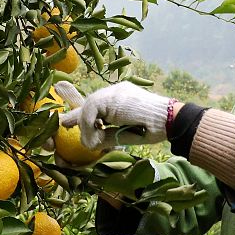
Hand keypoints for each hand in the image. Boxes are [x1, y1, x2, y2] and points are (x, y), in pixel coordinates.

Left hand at [55, 80, 171, 150]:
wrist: (169, 120)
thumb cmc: (153, 130)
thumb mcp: (124, 135)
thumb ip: (106, 136)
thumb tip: (88, 143)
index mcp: (119, 99)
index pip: (95, 105)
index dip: (80, 114)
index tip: (66, 122)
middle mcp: (115, 92)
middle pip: (89, 104)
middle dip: (77, 118)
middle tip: (66, 127)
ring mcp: (114, 91)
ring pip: (88, 107)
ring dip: (87, 128)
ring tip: (94, 143)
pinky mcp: (113, 96)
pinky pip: (91, 110)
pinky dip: (90, 126)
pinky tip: (96, 138)